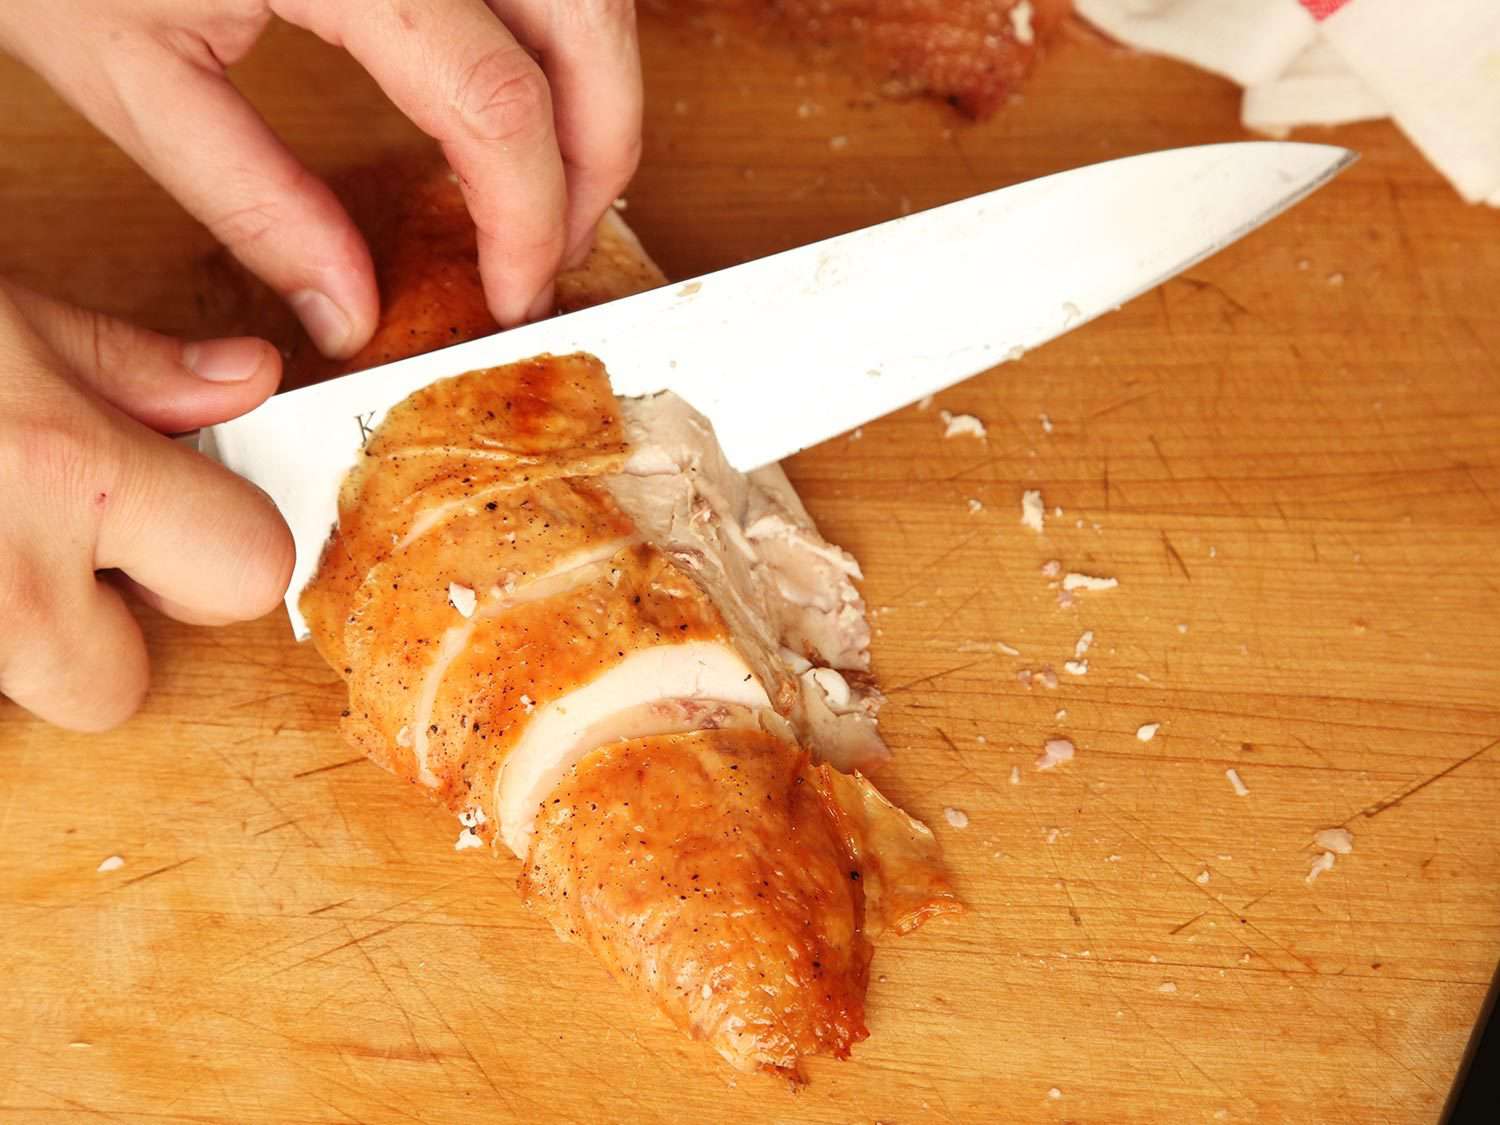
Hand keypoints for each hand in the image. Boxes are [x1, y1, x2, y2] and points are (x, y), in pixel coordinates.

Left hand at [0, 0, 641, 350]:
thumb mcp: (130, 76)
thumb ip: (255, 205)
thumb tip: (348, 311)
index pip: (496, 99)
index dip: (527, 214)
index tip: (515, 291)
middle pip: (588, 25)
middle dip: (600, 152)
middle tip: (559, 247)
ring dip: (596, 88)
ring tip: (553, 183)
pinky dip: (560, 36)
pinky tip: (523, 93)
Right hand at [0, 280, 293, 730]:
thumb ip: (132, 361)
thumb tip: (250, 380)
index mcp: (61, 469)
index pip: (248, 573)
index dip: (226, 558)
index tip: (184, 527)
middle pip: (113, 693)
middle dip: (93, 637)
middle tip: (47, 553)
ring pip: (21, 693)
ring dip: (13, 637)